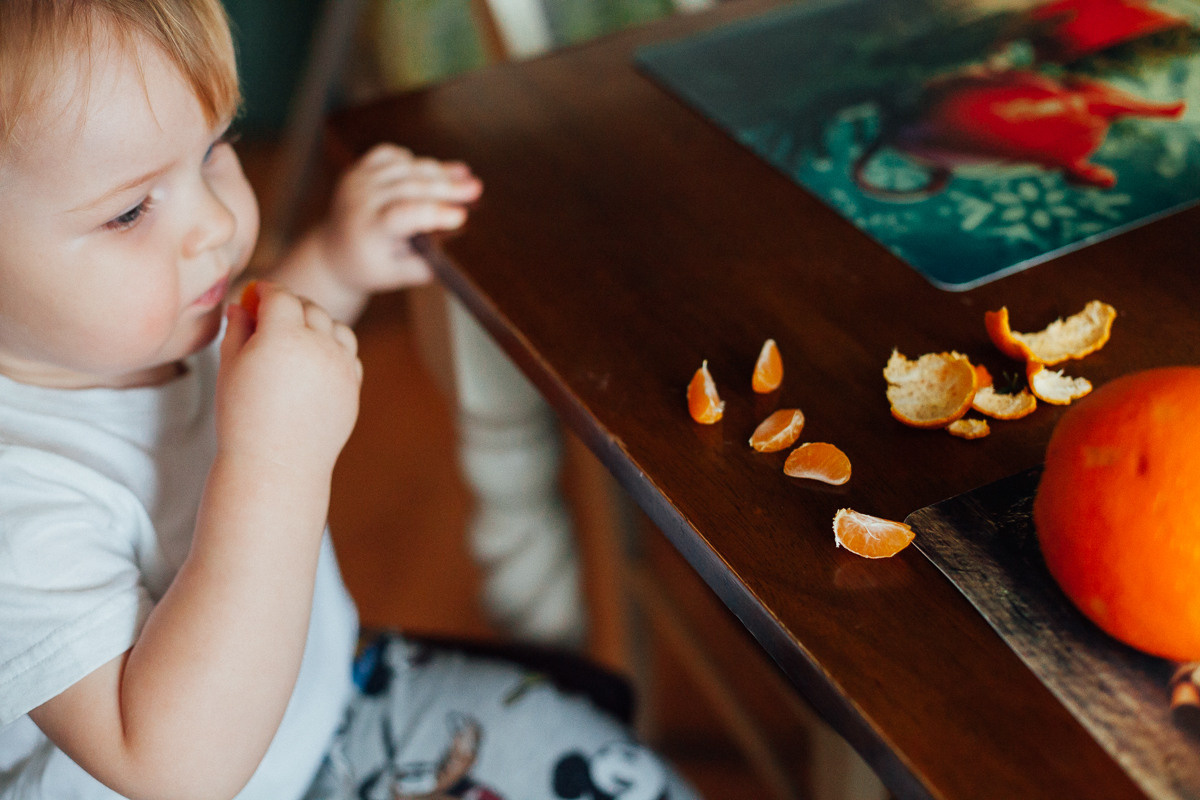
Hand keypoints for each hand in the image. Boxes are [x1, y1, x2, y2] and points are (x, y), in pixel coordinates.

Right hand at [216, 283, 361, 476]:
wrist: (277, 463)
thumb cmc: (244, 417)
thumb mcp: (230, 368)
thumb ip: (237, 330)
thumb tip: (241, 306)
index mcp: (283, 335)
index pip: (280, 296)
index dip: (266, 291)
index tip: (256, 295)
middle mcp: (319, 345)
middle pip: (310, 307)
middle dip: (291, 305)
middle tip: (272, 315)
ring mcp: (341, 366)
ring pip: (336, 327)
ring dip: (318, 323)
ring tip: (297, 337)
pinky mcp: (353, 386)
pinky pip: (349, 354)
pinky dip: (335, 348)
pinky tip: (316, 358)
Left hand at [318, 143, 482, 293]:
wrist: (335, 253)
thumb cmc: (371, 266)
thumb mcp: (398, 276)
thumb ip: (425, 264)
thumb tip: (454, 245)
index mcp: (369, 230)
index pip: (403, 214)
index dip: (433, 213)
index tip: (461, 217)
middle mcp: (360, 200)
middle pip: (410, 186)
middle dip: (447, 187)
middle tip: (476, 188)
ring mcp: (358, 181)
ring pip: (404, 167)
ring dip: (438, 171)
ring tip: (466, 175)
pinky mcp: (359, 169)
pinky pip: (391, 155)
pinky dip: (415, 161)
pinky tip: (434, 170)